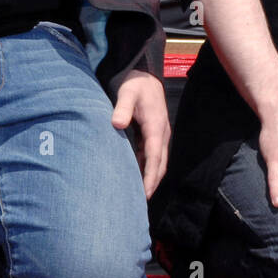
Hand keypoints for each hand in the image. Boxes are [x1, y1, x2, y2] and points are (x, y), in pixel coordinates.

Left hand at [112, 70, 170, 198]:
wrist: (144, 73)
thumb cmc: (134, 83)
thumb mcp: (127, 92)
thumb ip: (121, 108)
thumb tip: (116, 124)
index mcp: (156, 127)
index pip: (155, 158)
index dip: (149, 177)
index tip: (144, 193)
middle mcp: (161, 133)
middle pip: (160, 165)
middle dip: (152, 184)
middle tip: (140, 203)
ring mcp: (159, 134)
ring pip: (158, 162)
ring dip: (150, 178)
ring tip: (138, 195)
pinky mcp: (154, 134)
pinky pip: (153, 156)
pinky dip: (147, 168)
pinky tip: (135, 176)